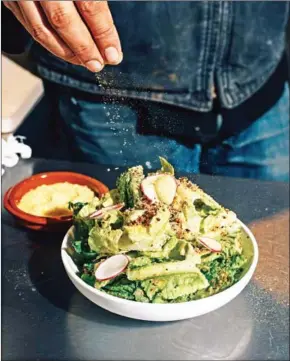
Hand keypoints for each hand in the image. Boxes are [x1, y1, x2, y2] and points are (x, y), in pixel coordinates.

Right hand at [4, 1, 121, 71]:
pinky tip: (65, 50)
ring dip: (65, 52)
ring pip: (42, 28)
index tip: (114, 54)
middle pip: (63, 20)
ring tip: (85, 62)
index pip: (90, 5)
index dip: (104, 33)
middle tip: (99, 65)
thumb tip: (108, 31)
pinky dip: (49, 42)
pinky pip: (29, 25)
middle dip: (84, 48)